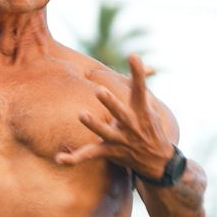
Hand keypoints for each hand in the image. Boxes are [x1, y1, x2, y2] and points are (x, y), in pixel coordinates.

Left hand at [55, 54, 174, 179]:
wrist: (157, 161)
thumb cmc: (149, 126)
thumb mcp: (149, 107)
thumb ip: (138, 83)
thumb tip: (135, 58)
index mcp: (141, 111)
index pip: (140, 89)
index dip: (138, 72)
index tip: (133, 55)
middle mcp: (131, 125)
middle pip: (120, 112)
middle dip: (110, 102)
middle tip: (99, 89)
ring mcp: (120, 139)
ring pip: (105, 133)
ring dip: (94, 125)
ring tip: (81, 114)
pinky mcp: (110, 152)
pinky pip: (90, 155)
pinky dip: (74, 158)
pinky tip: (58, 159)